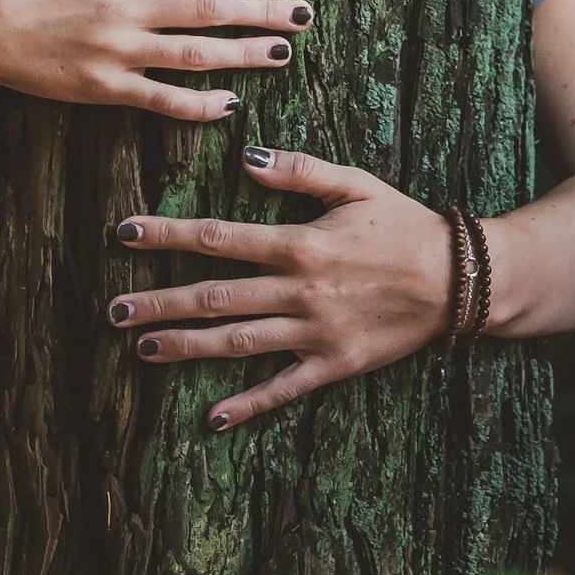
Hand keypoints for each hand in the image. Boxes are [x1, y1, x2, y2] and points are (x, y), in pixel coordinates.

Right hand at [0, 0, 311, 121]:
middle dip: (262, 9)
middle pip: (210, 8)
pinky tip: (230, 105)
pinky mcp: (105, 89)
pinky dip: (198, 105)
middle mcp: (127, 9)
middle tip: (304, 13)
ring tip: (281, 53)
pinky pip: (161, 100)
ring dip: (243, 55)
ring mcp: (119, 53)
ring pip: (196, 56)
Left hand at [108, 145, 454, 428]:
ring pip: (238, 342)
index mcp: (299, 244)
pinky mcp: (334, 364)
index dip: (168, 235)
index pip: (219, 238)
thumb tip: (247, 157)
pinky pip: (284, 388)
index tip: (125, 234)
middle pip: (215, 297)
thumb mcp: (356, 184)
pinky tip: (213, 417)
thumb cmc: (405, 226)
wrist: (461, 280)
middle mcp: (299, 292)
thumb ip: (300, 171)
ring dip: (187, 347)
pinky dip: (248, 404)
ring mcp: (314, 333)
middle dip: (160, 302)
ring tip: (143, 349)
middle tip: (113, 310)